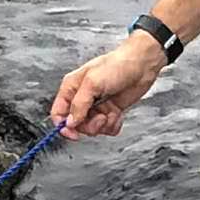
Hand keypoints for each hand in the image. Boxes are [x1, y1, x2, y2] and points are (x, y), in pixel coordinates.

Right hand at [49, 32, 165, 139]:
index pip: (58, 113)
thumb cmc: (116, 65)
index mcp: (71, 88)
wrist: (141, 65)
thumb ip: (79, 105)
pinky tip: (118, 114)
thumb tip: (70, 122)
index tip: (73, 133)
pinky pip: (107, 128)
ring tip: (110, 113)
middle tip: (100, 117)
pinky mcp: (110, 111)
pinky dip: (113, 124)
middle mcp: (82, 98)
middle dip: (89, 125)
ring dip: (103, 125)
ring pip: (92, 128)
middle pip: (76, 124)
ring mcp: (96, 106)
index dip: (63, 126)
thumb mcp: (92, 83)